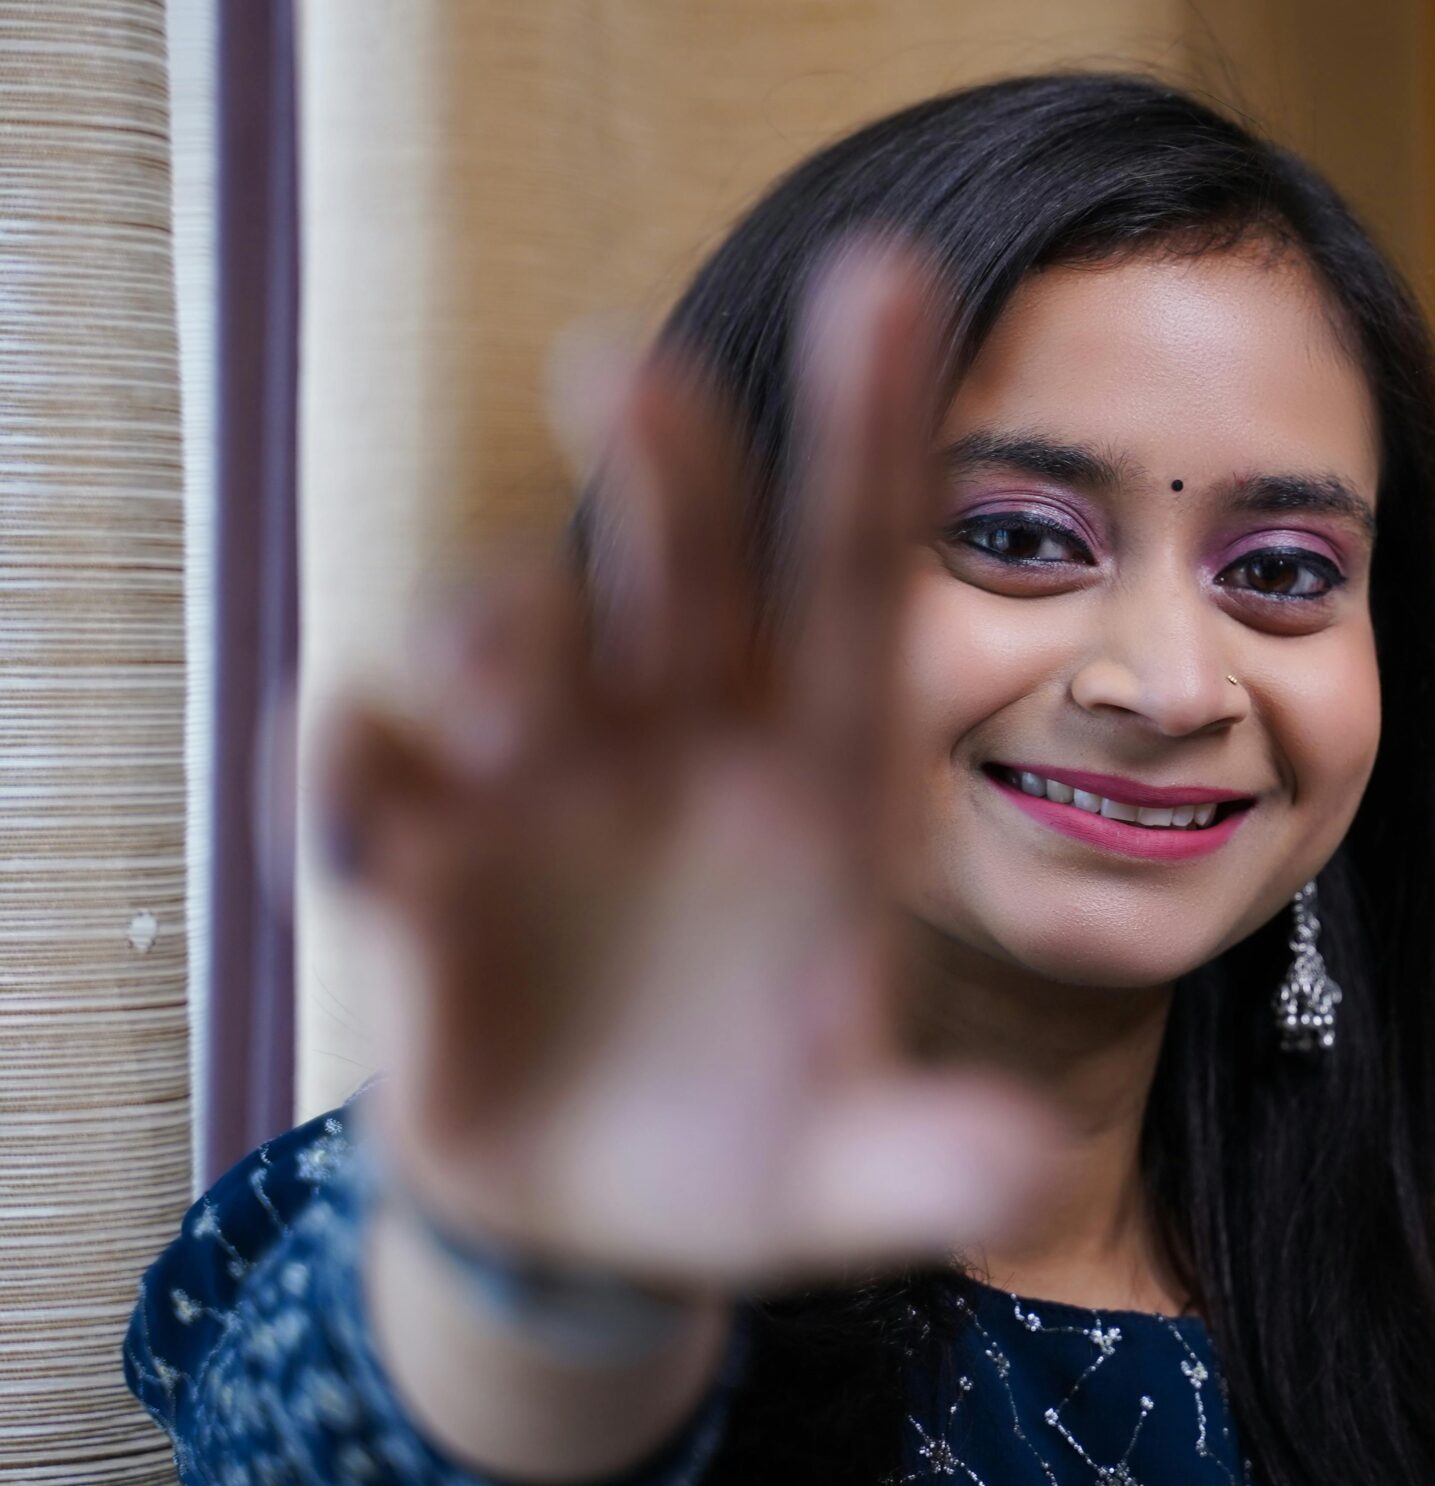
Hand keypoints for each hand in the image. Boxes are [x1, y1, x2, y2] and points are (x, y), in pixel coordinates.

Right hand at [318, 247, 1057, 1291]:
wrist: (611, 1215)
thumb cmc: (762, 1141)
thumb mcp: (858, 1169)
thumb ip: (935, 1157)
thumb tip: (1026, 1175)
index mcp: (818, 772)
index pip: (854, 571)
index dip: (872, 428)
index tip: (894, 270)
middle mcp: (678, 741)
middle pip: (678, 564)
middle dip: (663, 470)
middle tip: (627, 372)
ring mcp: (542, 790)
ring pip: (508, 641)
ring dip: (499, 634)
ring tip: (510, 682)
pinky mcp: (421, 867)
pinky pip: (372, 777)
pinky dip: (357, 769)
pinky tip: (367, 783)